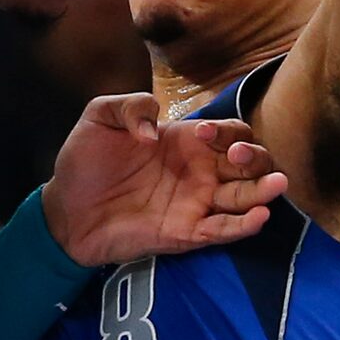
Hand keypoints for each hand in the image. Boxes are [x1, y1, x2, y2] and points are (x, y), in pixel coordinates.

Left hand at [42, 92, 286, 265]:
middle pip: (249, 163)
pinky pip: (225, 230)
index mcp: (185, 141)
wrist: (65, 209)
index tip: (201, 134)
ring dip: (264, 190)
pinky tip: (258, 215)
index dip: (228, 130)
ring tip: (274, 185)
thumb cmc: (84, 162)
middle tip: (240, 156)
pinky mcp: (188, 234)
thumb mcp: (99, 118)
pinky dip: (244, 225)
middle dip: (255, 157)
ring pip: (246, 197)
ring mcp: (196, 203)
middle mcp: (199, 171)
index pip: (230, 132)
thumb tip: (154, 129)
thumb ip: (128, 106)